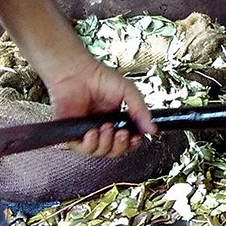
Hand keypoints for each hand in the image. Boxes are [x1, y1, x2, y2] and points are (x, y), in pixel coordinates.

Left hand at [38, 48, 158, 157]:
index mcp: (117, 120)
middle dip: (120, 145)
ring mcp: (87, 132)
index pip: (127, 141)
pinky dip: (89, 144)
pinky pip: (82, 149)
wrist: (78, 73)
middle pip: (114, 150)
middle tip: (121, 133)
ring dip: (105, 143)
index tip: (135, 138)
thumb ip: (140, 111)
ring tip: (106, 127)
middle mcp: (103, 129)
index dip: (131, 143)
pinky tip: (92, 132)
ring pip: (99, 152)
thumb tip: (152, 129)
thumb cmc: (99, 78)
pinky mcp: (72, 134)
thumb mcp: (128, 91)